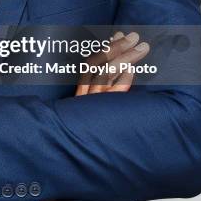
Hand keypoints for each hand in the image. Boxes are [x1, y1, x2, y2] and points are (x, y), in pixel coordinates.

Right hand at [37, 32, 149, 200]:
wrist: (59, 166)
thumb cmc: (77, 142)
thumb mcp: (83, 118)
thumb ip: (95, 102)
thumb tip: (113, 81)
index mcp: (80, 96)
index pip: (91, 63)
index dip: (106, 47)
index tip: (118, 34)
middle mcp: (83, 99)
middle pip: (99, 65)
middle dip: (117, 48)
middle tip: (135, 35)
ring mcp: (89, 108)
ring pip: (105, 76)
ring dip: (124, 58)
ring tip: (140, 47)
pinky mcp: (97, 119)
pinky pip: (109, 99)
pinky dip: (120, 83)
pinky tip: (132, 71)